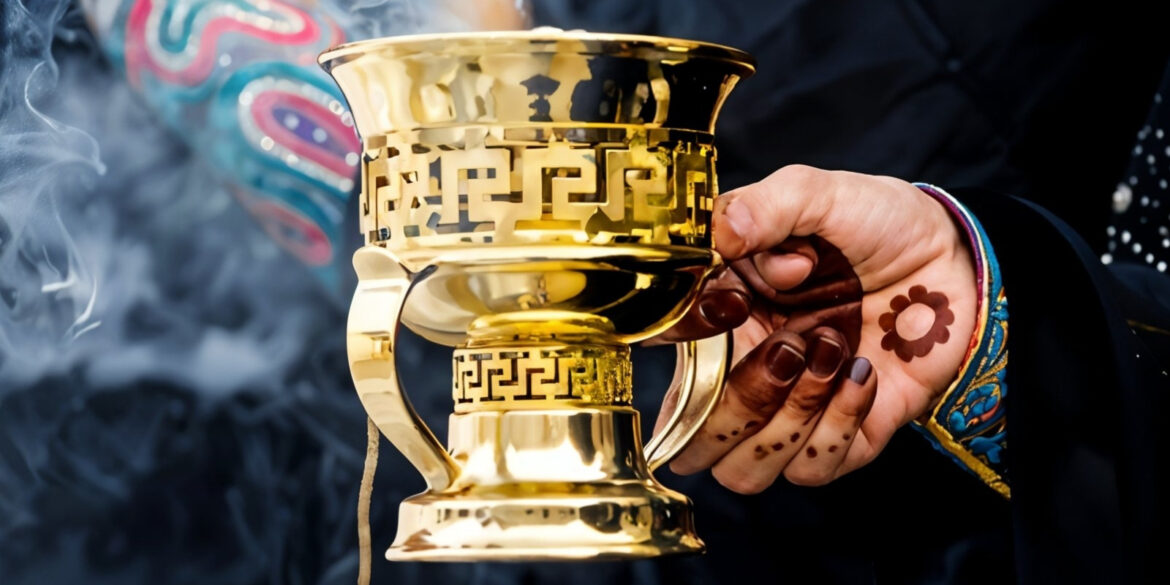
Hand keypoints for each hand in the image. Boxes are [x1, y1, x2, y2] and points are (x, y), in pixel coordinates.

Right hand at [653, 165, 977, 491]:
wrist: (952, 262)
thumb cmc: (877, 225)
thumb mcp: (818, 194)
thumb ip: (766, 205)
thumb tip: (721, 232)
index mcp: (720, 314)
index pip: (662, 352)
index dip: (682, 340)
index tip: (730, 305)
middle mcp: (743, 369)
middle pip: (693, 441)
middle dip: (737, 403)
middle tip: (789, 348)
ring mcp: (788, 409)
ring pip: (744, 469)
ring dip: (789, 416)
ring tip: (833, 353)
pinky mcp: (837, 439)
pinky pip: (810, 469)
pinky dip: (837, 425)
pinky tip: (863, 373)